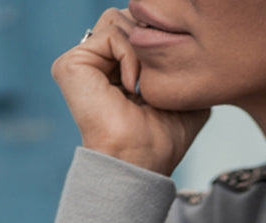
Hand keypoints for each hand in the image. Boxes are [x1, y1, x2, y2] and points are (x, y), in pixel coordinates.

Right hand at [52, 8, 209, 174]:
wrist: (140, 162)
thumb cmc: (161, 141)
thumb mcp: (185, 100)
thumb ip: (184, 69)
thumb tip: (194, 51)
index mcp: (115, 69)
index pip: (137, 30)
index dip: (158, 41)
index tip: (166, 74)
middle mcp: (96, 63)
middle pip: (126, 18)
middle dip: (149, 41)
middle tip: (153, 80)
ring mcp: (82, 63)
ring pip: (117, 19)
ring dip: (141, 51)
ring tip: (142, 85)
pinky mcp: (71, 64)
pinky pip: (111, 33)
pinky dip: (131, 57)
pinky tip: (132, 87)